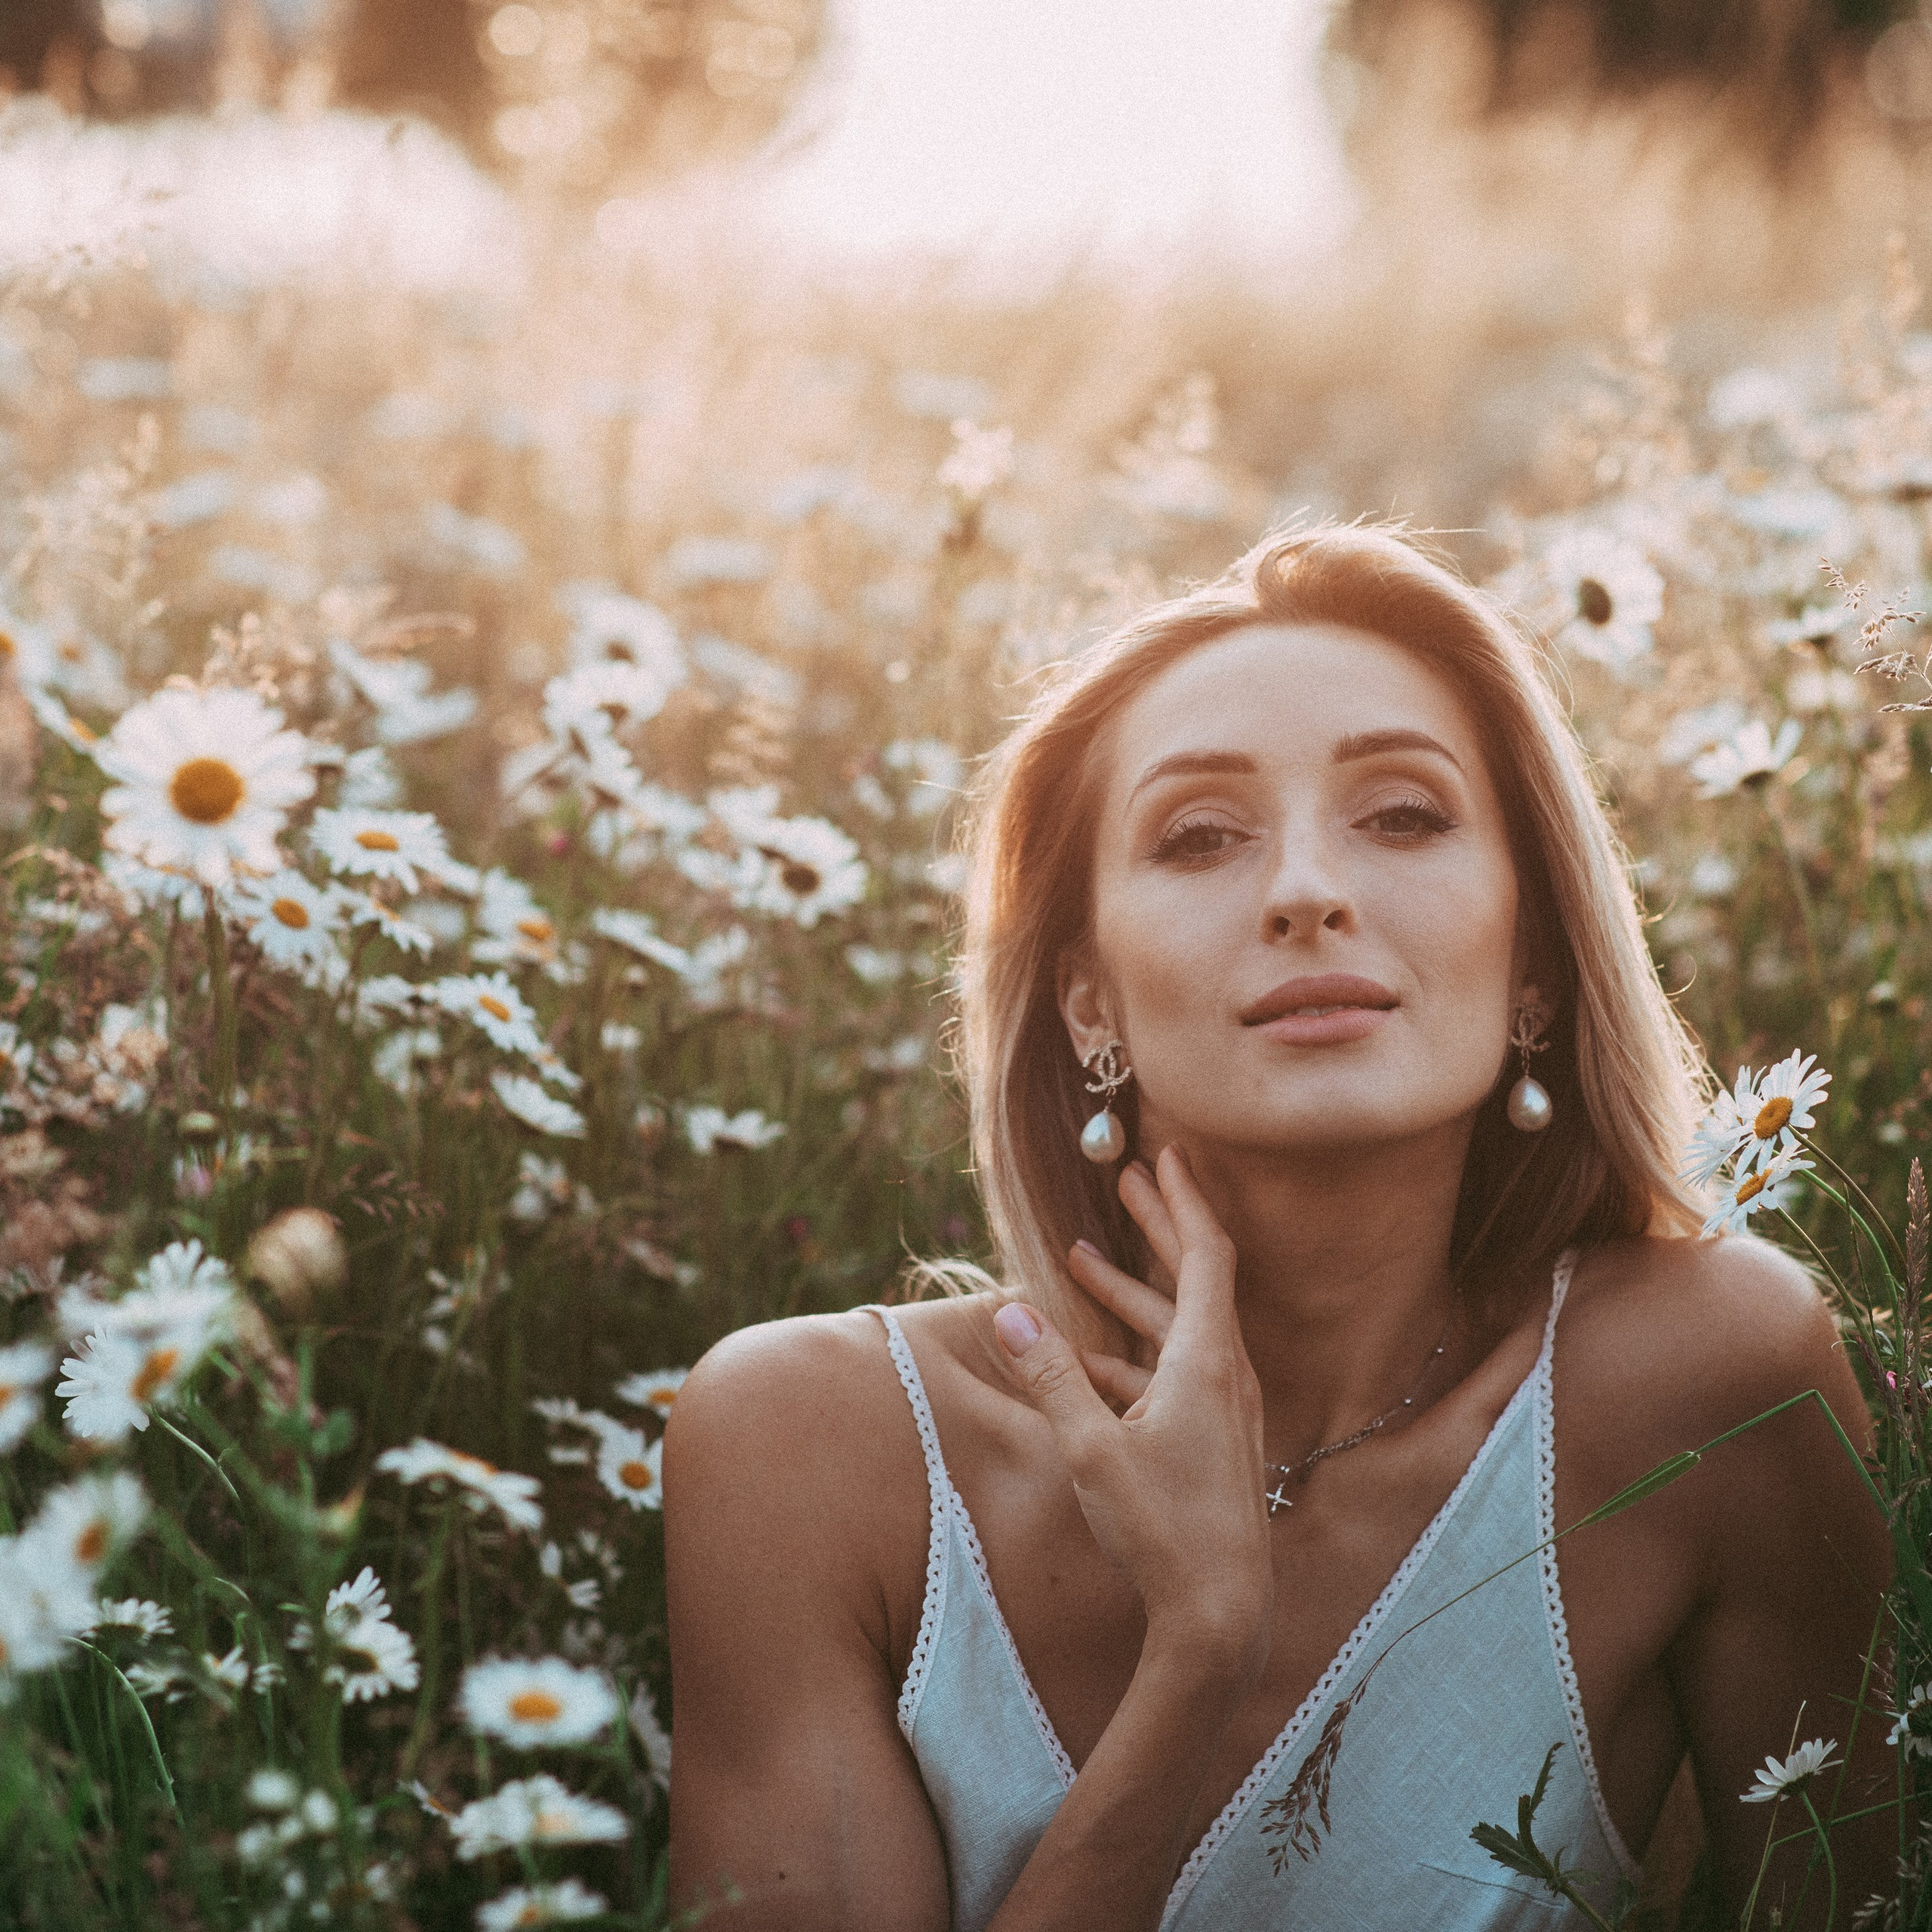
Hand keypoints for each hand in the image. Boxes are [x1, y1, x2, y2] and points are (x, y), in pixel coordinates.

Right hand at [992, 1145, 1271, 1676]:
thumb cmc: (1162, 1532)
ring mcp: (1225, 1408)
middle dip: (1158, 1225)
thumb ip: (1051, 1376)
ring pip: (1178, 1326)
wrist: (1223, 1614)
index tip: (1165, 1154)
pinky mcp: (1214, 1440)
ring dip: (1132, 1290)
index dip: (1183, 1200)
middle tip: (1127, 1177)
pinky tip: (1088, 1355)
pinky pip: (1173, 1371)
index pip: (1204, 1255)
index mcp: (1205, 1361)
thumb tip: (1011, 1309)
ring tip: (1082, 1257)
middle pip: (1196, 1276)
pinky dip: (1134, 1349)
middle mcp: (1225, 1373)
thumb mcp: (1091, 1450)